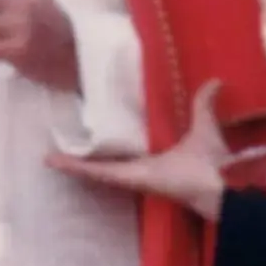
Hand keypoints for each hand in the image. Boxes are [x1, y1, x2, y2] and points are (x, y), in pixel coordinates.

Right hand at [45, 80, 229, 220]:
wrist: (217, 184)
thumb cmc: (211, 159)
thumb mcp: (203, 124)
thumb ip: (203, 104)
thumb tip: (216, 81)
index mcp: (156, 155)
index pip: (129, 145)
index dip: (112, 135)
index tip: (95, 122)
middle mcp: (140, 166)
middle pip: (107, 159)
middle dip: (87, 151)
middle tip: (64, 138)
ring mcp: (130, 175)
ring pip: (95, 168)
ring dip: (73, 162)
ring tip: (48, 156)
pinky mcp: (126, 179)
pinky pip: (97, 173)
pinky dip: (76, 167)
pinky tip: (54, 161)